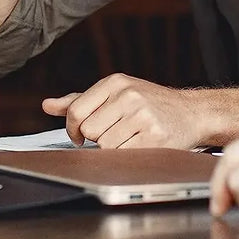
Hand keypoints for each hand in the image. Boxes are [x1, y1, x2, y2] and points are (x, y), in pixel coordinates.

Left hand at [42, 73, 203, 148]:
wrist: (191, 112)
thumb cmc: (149, 103)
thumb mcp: (114, 94)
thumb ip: (80, 100)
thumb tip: (47, 105)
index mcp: (114, 82)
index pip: (76, 110)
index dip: (72, 129)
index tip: (78, 136)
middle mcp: (128, 95)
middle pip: (89, 131)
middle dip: (97, 138)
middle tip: (114, 133)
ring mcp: (142, 114)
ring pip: (105, 145)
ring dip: (113, 149)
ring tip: (129, 138)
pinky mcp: (155, 136)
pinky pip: (123, 155)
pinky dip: (127, 156)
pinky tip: (138, 146)